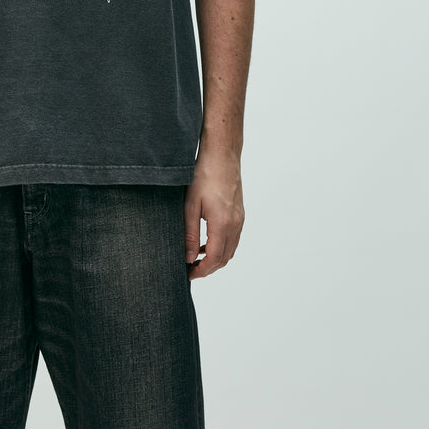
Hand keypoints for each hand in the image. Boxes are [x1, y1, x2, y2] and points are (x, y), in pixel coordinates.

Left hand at [183, 149, 244, 279]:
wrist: (222, 154)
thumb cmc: (204, 174)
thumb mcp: (190, 204)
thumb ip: (190, 233)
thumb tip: (189, 257)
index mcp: (223, 223)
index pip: (215, 258)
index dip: (202, 270)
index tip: (188, 274)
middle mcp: (235, 223)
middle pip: (225, 258)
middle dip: (208, 268)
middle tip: (190, 270)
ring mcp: (240, 218)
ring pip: (230, 249)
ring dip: (215, 258)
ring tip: (196, 258)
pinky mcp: (239, 213)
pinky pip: (233, 238)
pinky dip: (221, 246)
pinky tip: (206, 242)